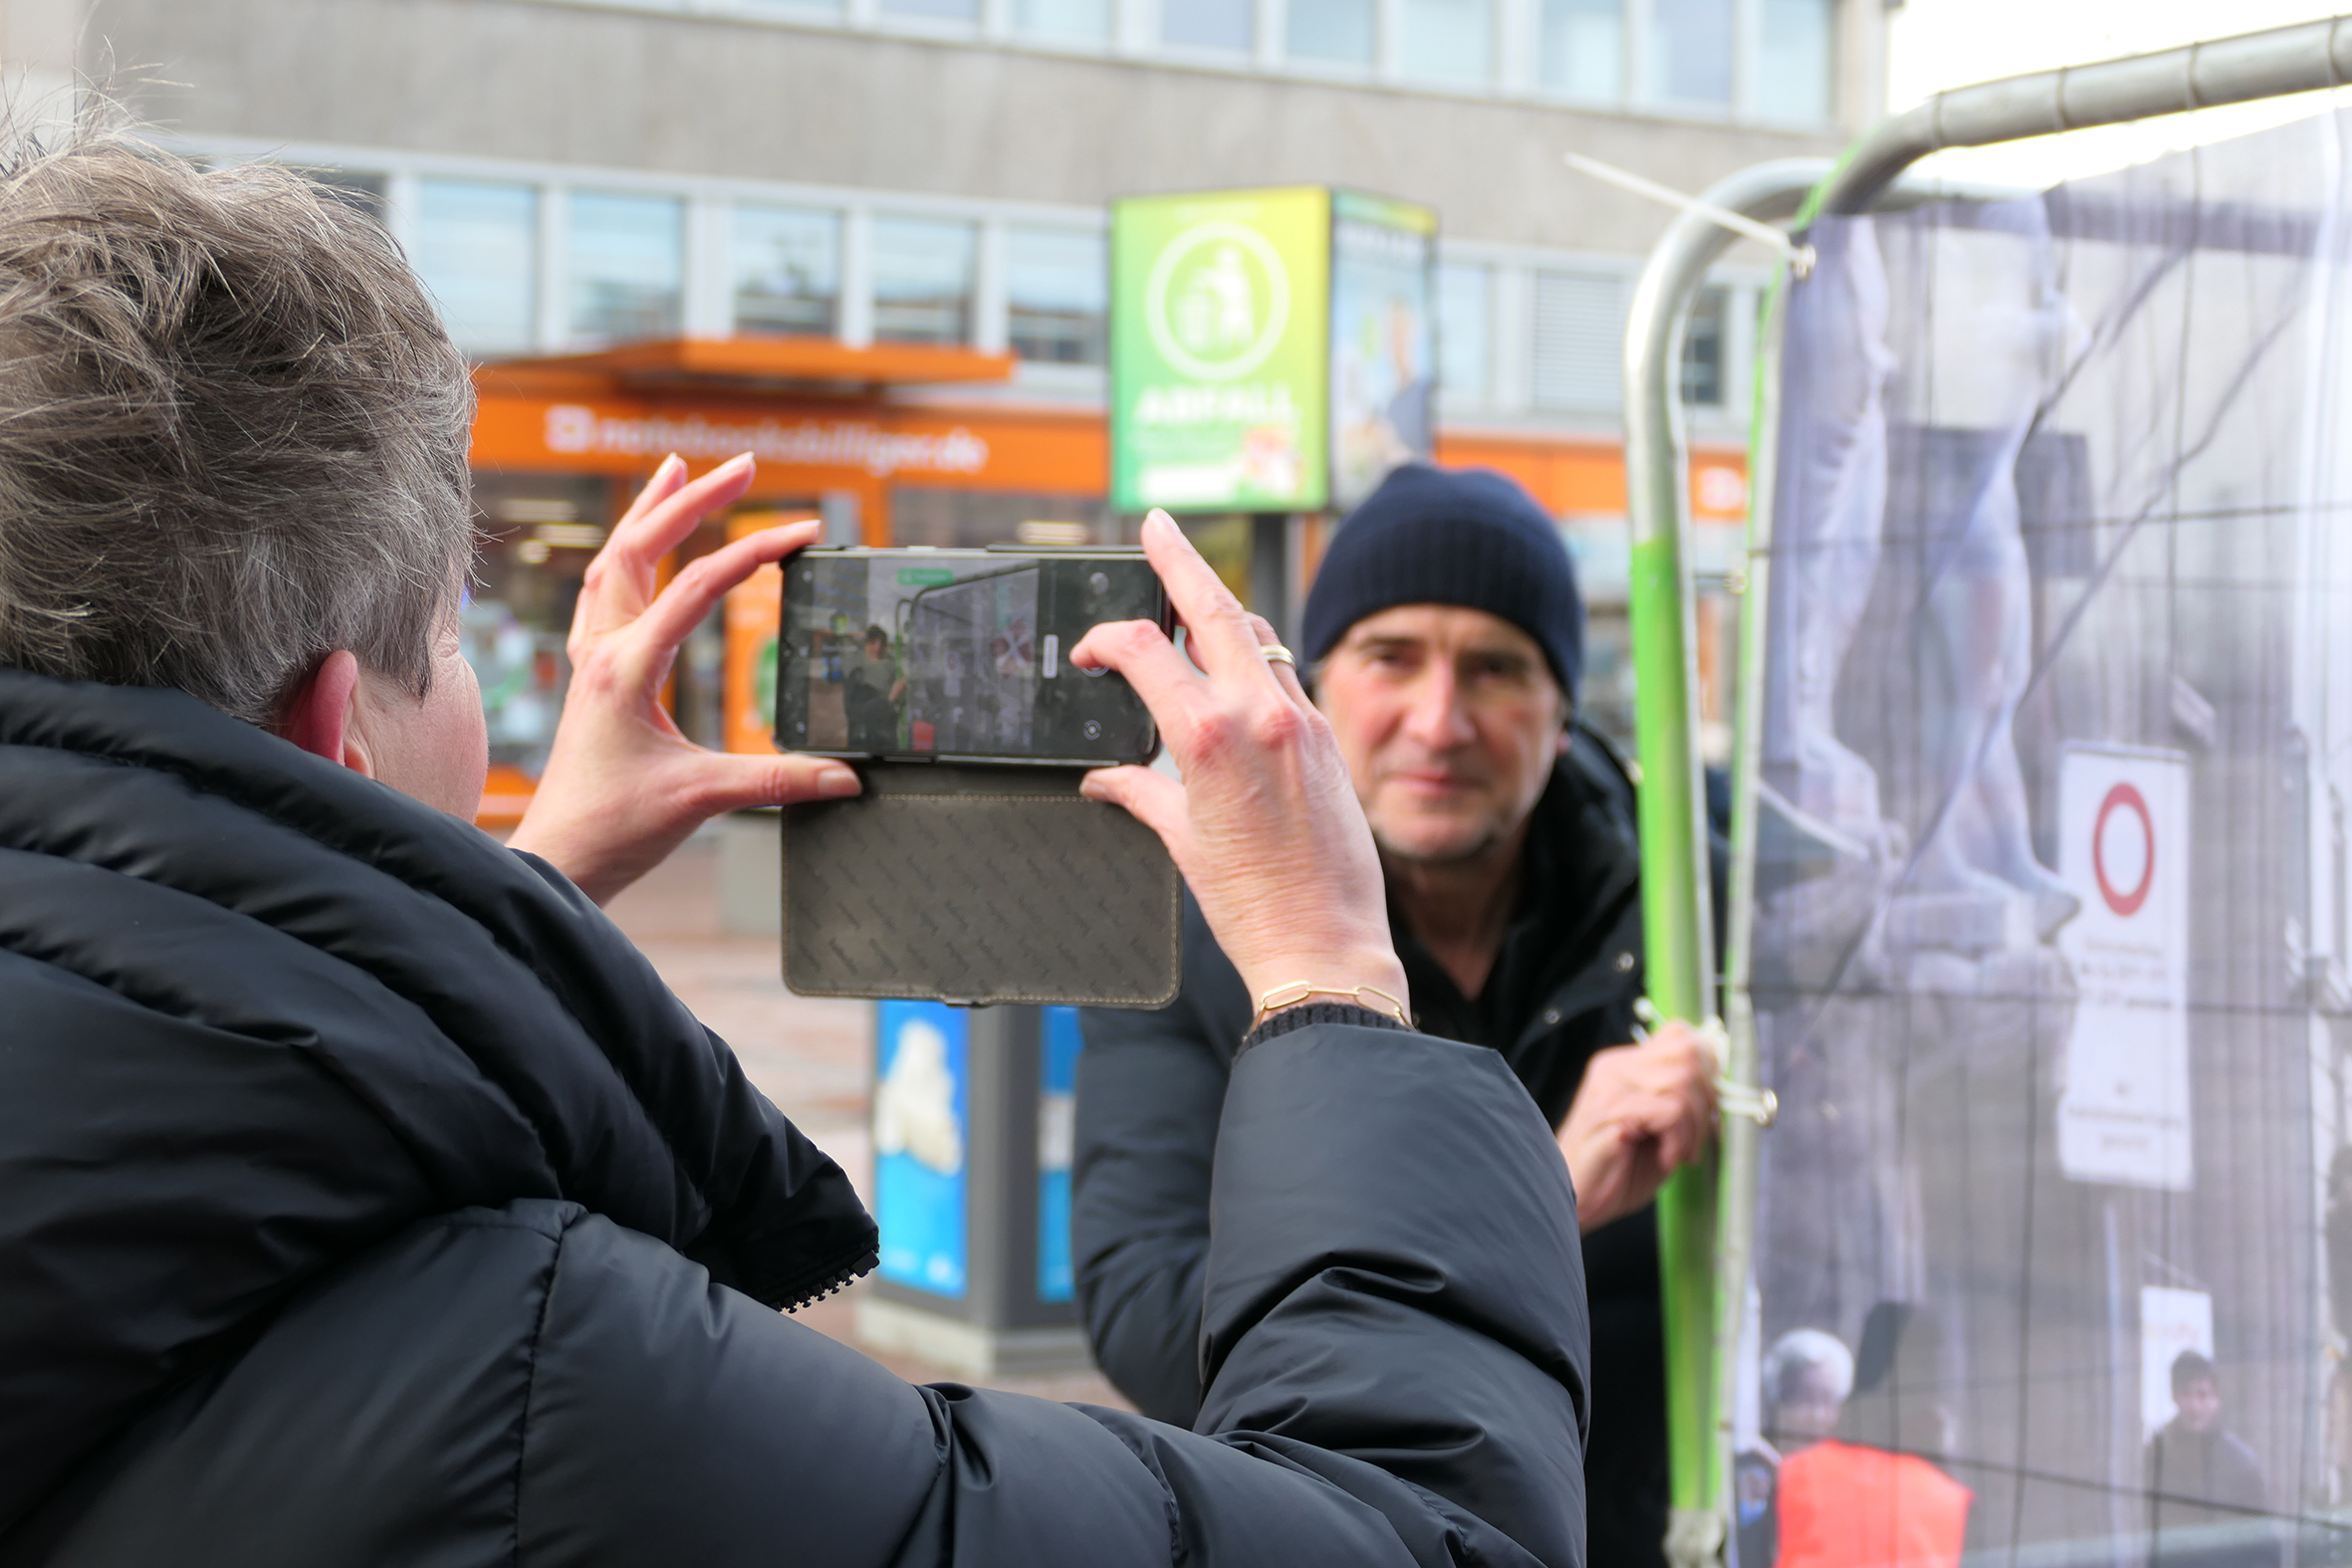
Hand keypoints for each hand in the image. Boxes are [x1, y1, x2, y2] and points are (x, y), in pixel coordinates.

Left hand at [508, 452, 860, 904]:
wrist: (558, 855)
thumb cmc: (615, 827)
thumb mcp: (702, 798)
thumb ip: (778, 782)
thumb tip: (847, 777)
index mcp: (627, 668)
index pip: (697, 587)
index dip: (754, 552)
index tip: (803, 532)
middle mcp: (603, 651)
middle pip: (641, 548)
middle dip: (693, 500)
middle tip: (743, 466)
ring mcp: (590, 659)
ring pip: (614, 561)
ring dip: (649, 513)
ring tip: (678, 471)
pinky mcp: (591, 675)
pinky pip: (603, 592)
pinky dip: (627, 553)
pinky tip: (641, 546)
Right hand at [1071, 511, 1406, 1019]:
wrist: (1325, 947)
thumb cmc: (1251, 907)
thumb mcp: (1182, 842)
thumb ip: (1140, 794)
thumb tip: (1106, 779)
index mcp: (1210, 737)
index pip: (1147, 650)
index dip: (1108, 640)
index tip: (1090, 654)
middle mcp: (1261, 714)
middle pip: (1215, 605)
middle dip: (1180, 559)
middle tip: (1158, 525)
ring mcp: (1302, 720)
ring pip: (1258, 633)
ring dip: (1222, 609)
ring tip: (1193, 596)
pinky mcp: (1328, 738)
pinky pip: (1285, 674)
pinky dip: (1254, 658)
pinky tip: (1237, 666)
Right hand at [1556, 1021, 1717, 1230]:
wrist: (1574, 1203)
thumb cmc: (1617, 1172)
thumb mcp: (1657, 1130)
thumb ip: (1681, 1101)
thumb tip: (1720, 1084)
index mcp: (1624, 1065)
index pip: (1679, 1034)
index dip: (1707, 1065)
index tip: (1709, 1104)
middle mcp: (1615, 1067)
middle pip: (1688, 1052)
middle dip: (1707, 1097)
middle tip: (1698, 1134)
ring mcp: (1611, 1086)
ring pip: (1683, 1080)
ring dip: (1694, 1125)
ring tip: (1680, 1153)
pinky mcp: (1612, 1111)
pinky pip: (1671, 1110)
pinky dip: (1679, 1139)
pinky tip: (1666, 1158)